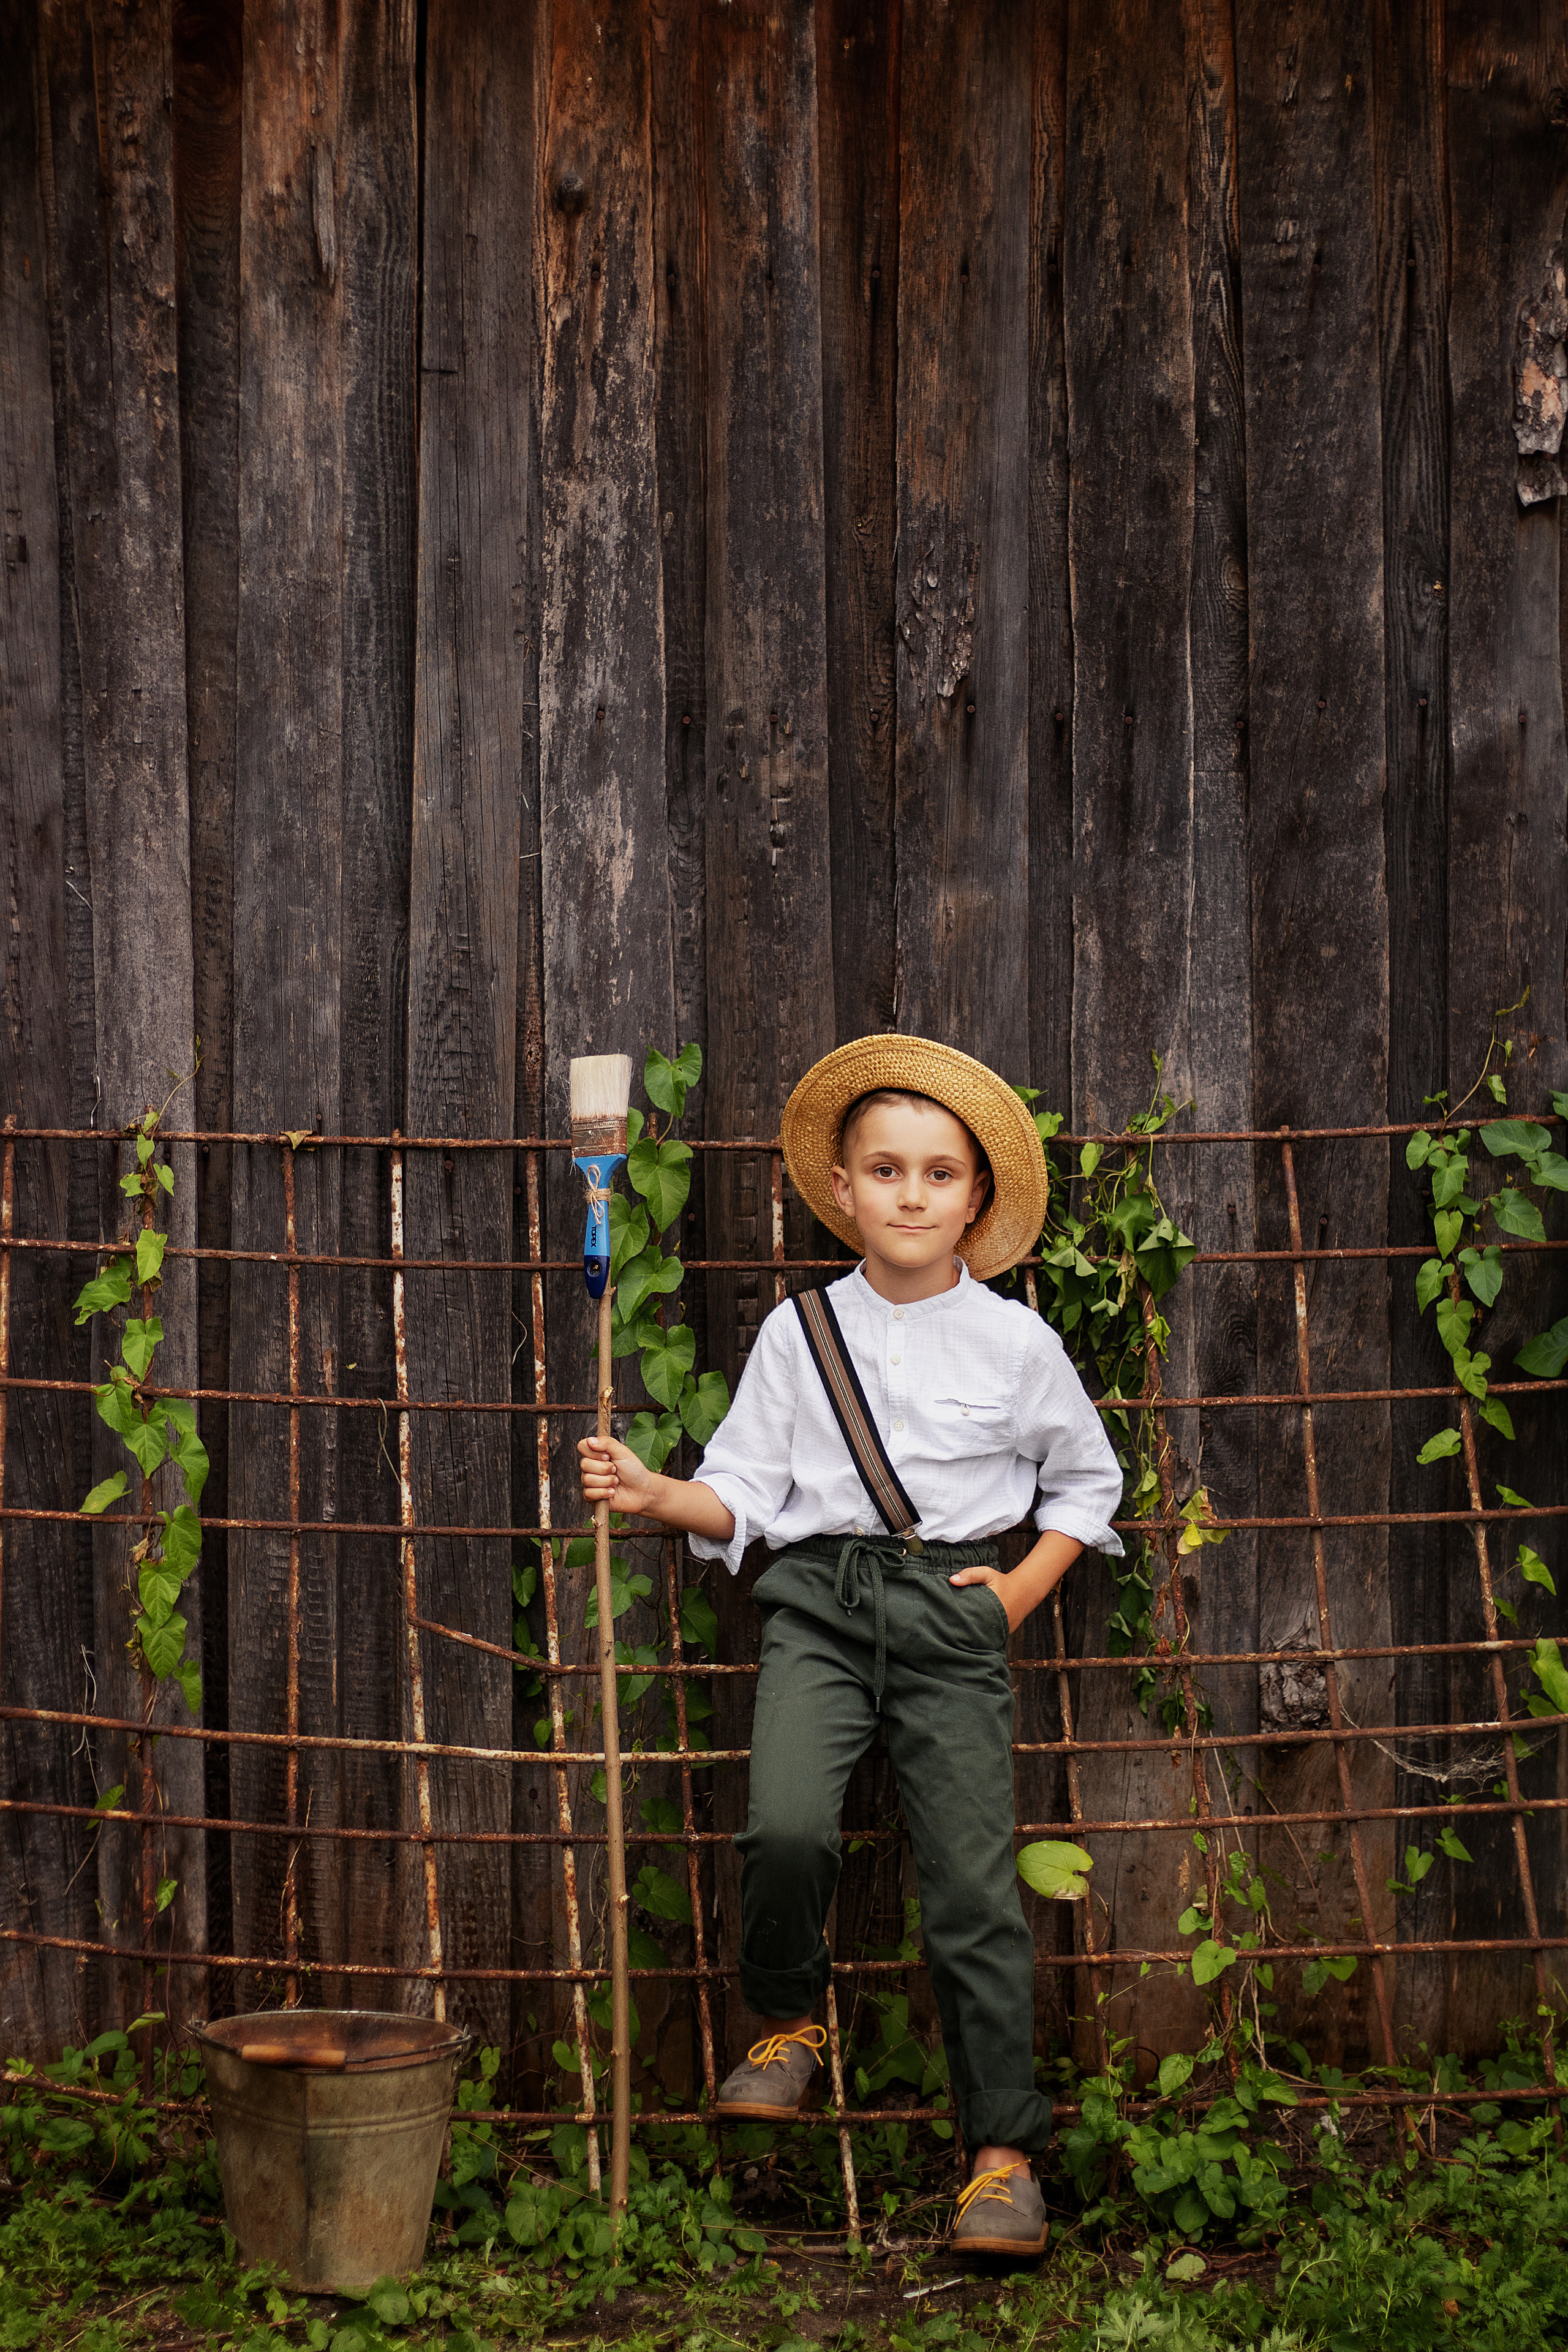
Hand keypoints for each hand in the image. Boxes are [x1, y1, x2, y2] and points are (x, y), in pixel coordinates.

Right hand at [578, 1434, 656, 1517]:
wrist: (641, 1491)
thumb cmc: (633, 1470)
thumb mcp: (622, 1452)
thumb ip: (607, 1443)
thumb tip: (590, 1440)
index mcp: (597, 1454)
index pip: (582, 1447)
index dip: (594, 1452)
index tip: (608, 1456)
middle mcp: (591, 1467)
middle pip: (584, 1464)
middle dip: (605, 1468)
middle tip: (615, 1470)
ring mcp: (590, 1482)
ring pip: (587, 1479)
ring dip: (607, 1481)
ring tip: (616, 1482)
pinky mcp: (592, 1496)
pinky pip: (589, 1493)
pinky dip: (604, 1492)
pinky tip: (612, 1492)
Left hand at [950, 1531, 1084, 1633]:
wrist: (1025, 1590)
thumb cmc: (1002, 1582)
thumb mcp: (986, 1574)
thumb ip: (970, 1575)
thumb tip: (952, 1580)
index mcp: (990, 1609)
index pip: (969, 1619)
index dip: (958, 1619)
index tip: (948, 1617)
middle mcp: (997, 1623)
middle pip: (974, 1630)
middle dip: (963, 1629)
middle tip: (950, 1626)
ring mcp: (1002, 1631)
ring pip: (982, 1636)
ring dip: (972, 1634)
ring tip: (959, 1631)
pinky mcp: (1004, 1634)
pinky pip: (990, 1637)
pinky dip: (982, 1634)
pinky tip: (973, 1631)